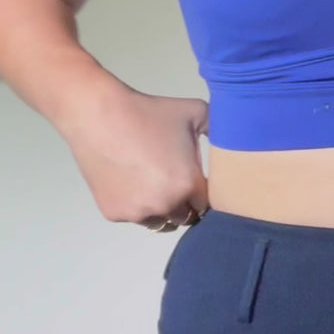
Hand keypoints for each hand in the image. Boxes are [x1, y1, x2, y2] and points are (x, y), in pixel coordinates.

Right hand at [61, 84, 209, 229]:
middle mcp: (165, 205)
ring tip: (153, 184)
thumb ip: (220, 129)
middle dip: (184, 204)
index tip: (196, 183)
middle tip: (174, 183)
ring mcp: (138, 212)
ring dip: (162, 210)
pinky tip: (130, 182)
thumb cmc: (148, 111)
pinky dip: (135, 205)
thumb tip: (237, 138)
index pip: (207, 205)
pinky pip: (134, 216)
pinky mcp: (114, 213)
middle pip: (185, 217)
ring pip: (160, 222)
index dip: (203, 195)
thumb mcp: (195, 112)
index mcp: (189, 187)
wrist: (96, 112)